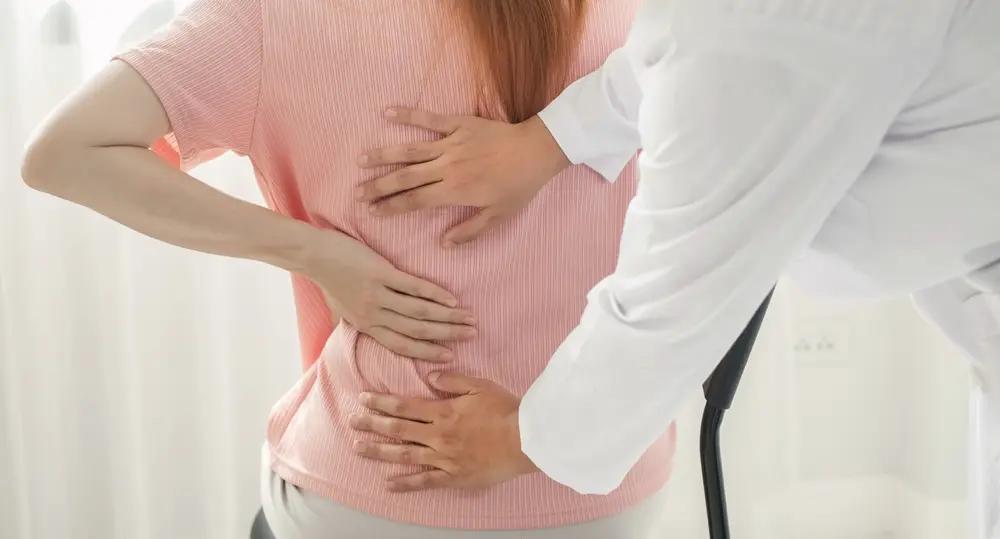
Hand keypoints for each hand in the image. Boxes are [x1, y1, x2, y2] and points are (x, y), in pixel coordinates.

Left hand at [302, 230, 475, 361]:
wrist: (313, 255)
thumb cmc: (327, 279)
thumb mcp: (341, 309)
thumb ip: (359, 321)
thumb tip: (371, 329)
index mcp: (366, 326)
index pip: (402, 345)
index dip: (427, 352)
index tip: (450, 356)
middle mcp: (374, 315)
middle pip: (417, 331)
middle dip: (446, 335)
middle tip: (470, 335)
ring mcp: (378, 295)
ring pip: (419, 312)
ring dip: (447, 316)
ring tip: (468, 318)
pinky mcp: (381, 274)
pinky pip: (413, 288)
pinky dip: (434, 294)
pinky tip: (451, 299)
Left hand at [348, 372, 538, 491]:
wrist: (525, 440)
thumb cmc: (505, 410)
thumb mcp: (480, 385)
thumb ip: (453, 380)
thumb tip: (429, 375)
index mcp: (443, 411)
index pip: (404, 405)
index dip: (381, 402)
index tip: (362, 399)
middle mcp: (437, 435)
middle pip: (398, 428)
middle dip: (372, 424)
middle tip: (351, 421)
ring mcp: (443, 458)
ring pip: (404, 454)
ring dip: (379, 451)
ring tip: (358, 448)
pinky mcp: (453, 477)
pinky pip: (424, 481)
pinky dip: (405, 483)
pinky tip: (388, 483)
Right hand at [355, 109, 569, 245]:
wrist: (538, 150)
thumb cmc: (520, 186)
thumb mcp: (499, 215)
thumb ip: (470, 230)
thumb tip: (443, 243)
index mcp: (455, 191)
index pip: (415, 201)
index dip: (391, 207)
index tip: (373, 212)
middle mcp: (447, 167)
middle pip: (405, 177)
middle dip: (379, 186)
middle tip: (358, 192)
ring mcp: (451, 144)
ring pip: (411, 150)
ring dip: (384, 155)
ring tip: (362, 160)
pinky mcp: (459, 124)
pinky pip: (429, 119)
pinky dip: (408, 115)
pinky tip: (387, 112)